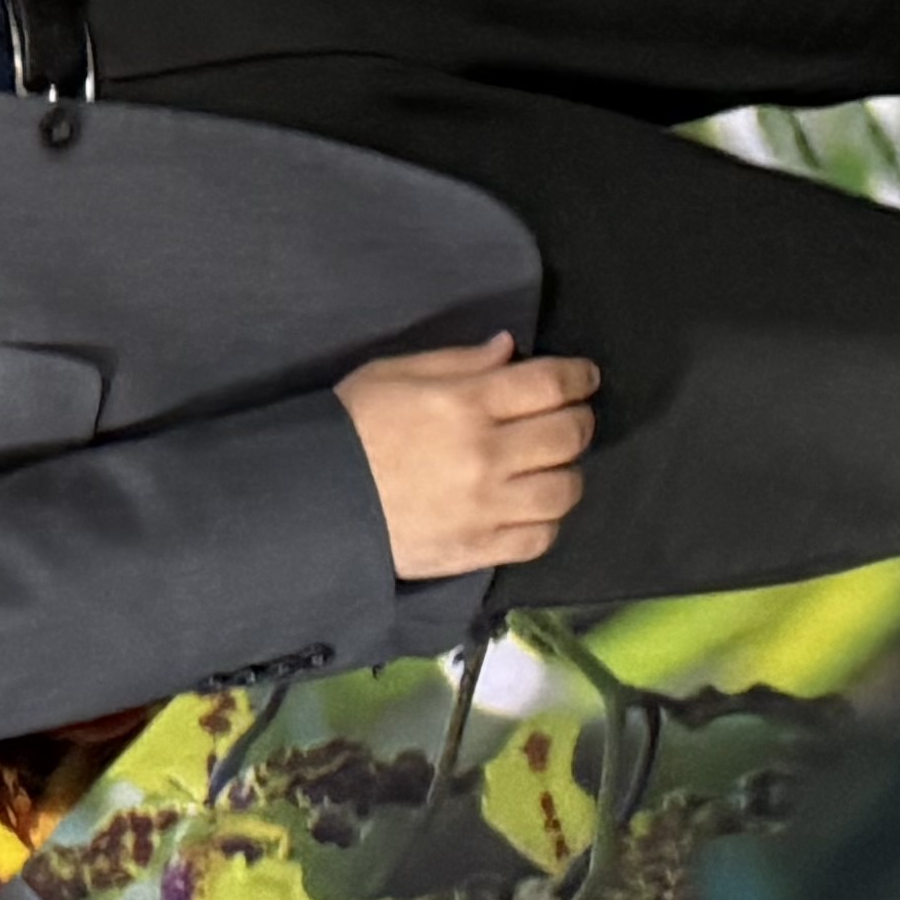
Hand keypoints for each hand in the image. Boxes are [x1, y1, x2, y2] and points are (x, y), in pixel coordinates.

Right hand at [341, 333, 602, 578]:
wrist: (314, 498)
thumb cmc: (353, 425)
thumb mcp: (394, 373)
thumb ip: (459, 361)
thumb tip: (511, 350)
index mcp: (465, 403)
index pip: (549, 384)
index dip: (578, 376)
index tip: (585, 376)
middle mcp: (486, 455)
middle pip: (568, 435)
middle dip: (579, 418)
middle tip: (572, 415)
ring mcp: (486, 507)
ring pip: (565, 490)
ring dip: (568, 471)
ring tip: (553, 464)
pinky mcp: (478, 548)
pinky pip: (540, 538)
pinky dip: (548, 520)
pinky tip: (534, 506)